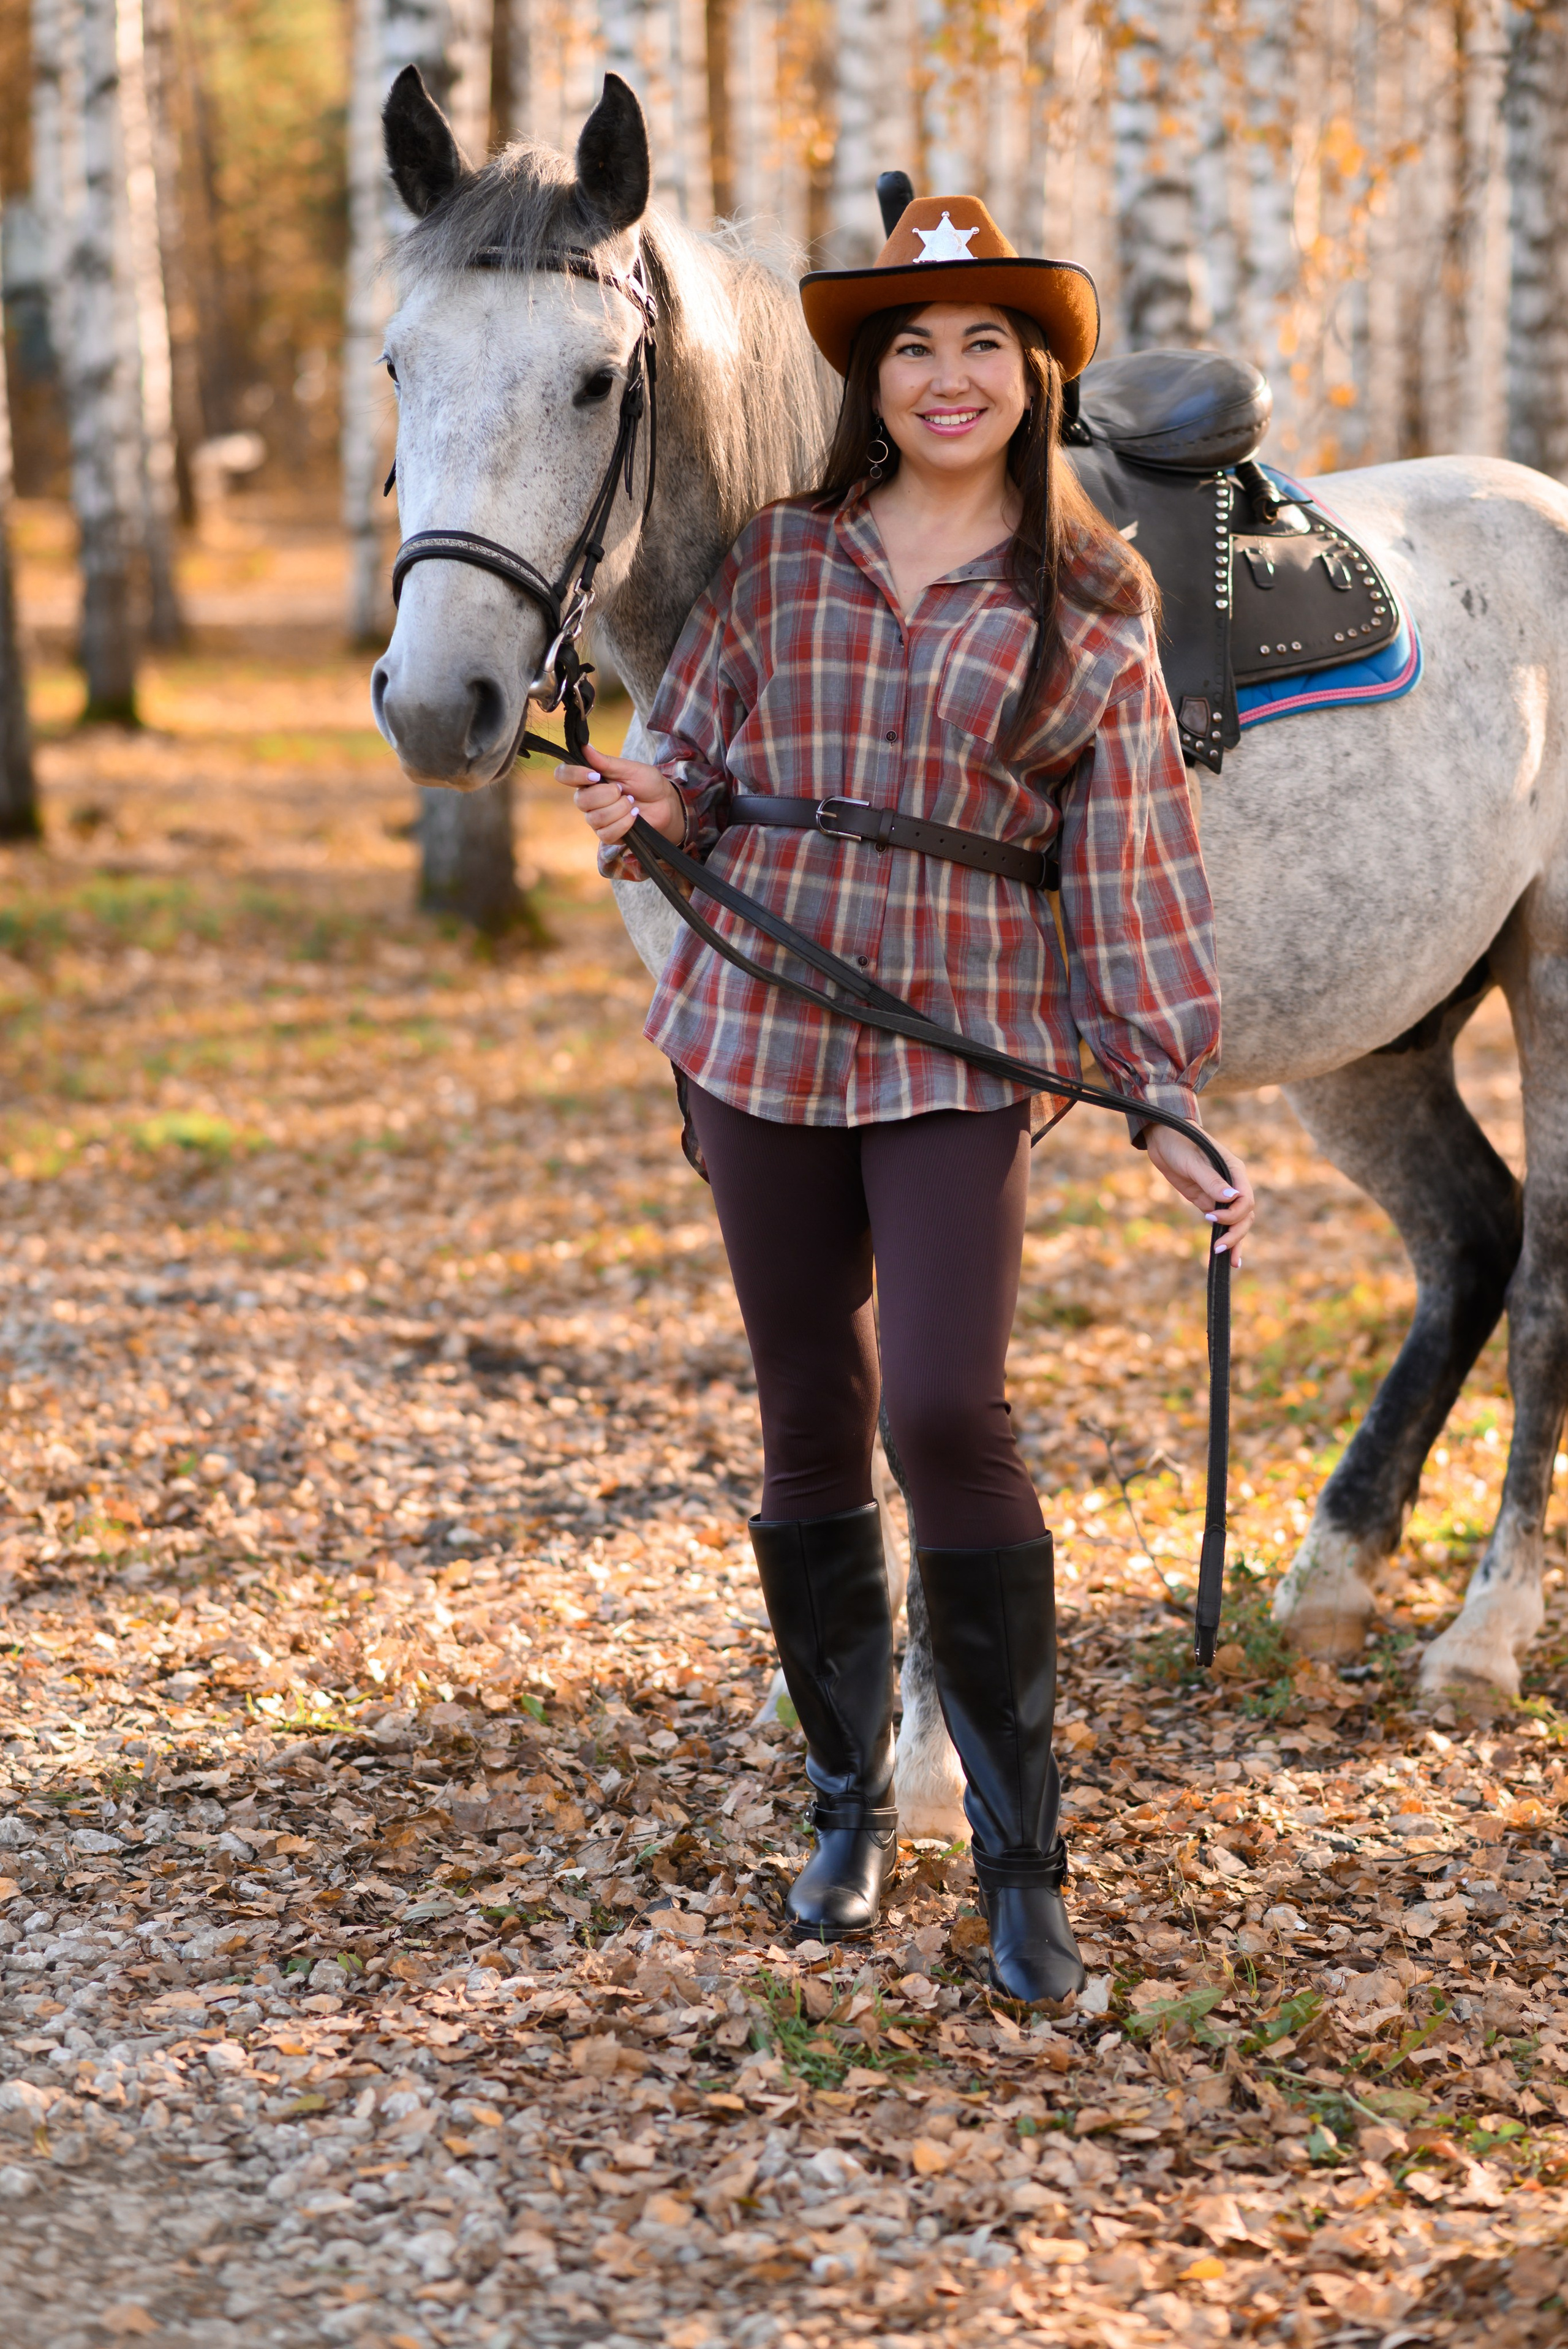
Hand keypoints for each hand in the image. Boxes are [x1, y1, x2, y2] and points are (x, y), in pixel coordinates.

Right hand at [555, 744, 684, 847]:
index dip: (574, 775)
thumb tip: (584, 746)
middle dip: (607, 795)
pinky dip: (624, 823)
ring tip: (632, 803)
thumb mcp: (629, 768)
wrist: (665, 804)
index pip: (564, 775)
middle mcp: (588, 799)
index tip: (595, 775)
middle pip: (581, 800)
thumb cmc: (647, 783)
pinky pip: (606, 833)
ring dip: (619, 809)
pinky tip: (634, 816)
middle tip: (623, 790)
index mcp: (589, 779)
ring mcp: (596, 818)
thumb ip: (605, 761)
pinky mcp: (607, 834)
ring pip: (595, 818)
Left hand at [1144, 1128, 1254, 1266]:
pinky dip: (1225, 1236)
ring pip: (1236, 1221)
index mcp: (1235, 1171)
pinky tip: (1227, 1256)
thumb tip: (1232, 1197)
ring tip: (1229, 1261)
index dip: (1233, 1214)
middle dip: (1235, 1233)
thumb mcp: (1193, 1162)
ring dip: (1235, 1240)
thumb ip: (1212, 1180)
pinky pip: (1221, 1222)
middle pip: (1244, 1215)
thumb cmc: (1180, 1143)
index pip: (1246, 1200)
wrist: (1163, 1138)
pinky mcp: (1207, 1200)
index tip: (1210, 1216)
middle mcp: (1233, 1184)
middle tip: (1218, 1248)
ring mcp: (1221, 1194)